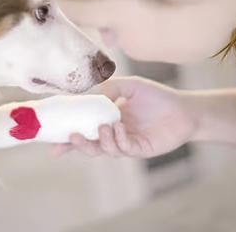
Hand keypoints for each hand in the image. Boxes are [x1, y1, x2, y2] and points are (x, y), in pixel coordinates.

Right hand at [52, 76, 198, 157]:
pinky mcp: (140, 150)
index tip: (51, 140)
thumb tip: (91, 95)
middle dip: (78, 145)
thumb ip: (110, 88)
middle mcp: (113, 134)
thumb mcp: (130, 85)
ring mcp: (125, 143)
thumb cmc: (157, 97)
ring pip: (104, 149)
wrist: (184, 109)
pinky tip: (120, 127)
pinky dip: (118, 139)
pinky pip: (123, 148)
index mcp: (106, 120)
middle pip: (89, 146)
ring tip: (102, 127)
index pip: (83, 130)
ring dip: (100, 140)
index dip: (67, 137)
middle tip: (72, 136)